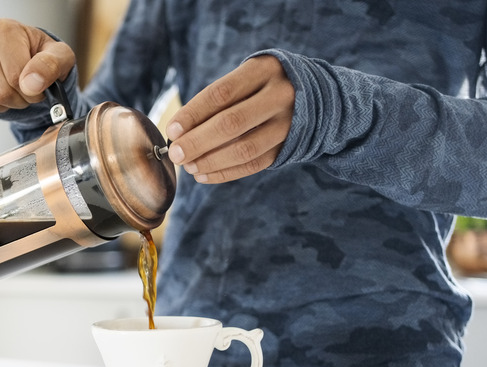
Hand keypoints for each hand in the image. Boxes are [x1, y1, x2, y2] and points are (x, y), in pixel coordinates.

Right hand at [0, 19, 75, 122]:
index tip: (39, 87)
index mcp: (5, 30)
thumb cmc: (43, 59)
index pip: (15, 75)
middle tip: (26, 92)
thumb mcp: (61, 58)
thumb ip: (51, 65)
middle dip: (19, 100)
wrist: (30, 67)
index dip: (32, 91)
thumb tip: (31, 83)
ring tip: (11, 94)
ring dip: (2, 107)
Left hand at [165, 55, 294, 182]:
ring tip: (188, 166)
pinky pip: (254, 164)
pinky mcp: (288, 146)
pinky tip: (203, 175)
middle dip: (198, 142)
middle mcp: (280, 96)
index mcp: (264, 70)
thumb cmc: (261, 85)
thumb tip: (178, 131)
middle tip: (176, 154)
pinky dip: (225, 173)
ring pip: (244, 149)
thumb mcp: (245, 77)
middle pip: (233, 123)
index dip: (194, 113)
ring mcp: (288, 123)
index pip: (222, 93)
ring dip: (211, 161)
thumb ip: (216, 100)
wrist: (314, 94)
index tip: (172, 130)